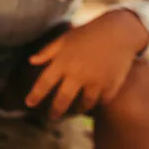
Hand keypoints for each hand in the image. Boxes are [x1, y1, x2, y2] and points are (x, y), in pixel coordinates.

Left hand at [26, 10, 148, 118]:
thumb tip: (31, 61)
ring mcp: (96, 81)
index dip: (35, 95)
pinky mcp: (112, 85)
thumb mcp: (65, 38)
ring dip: (79, 108)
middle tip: (52, 117)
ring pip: (84, 104)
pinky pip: (102, 101)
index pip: (44, 83)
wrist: (120, 31)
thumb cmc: (89, 33)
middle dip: (55, 111)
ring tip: (76, 109)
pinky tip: (95, 101)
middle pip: (63, 100)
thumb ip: (48, 52)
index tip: (29, 104)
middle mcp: (78, 74)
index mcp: (64, 62)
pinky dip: (98, 102)